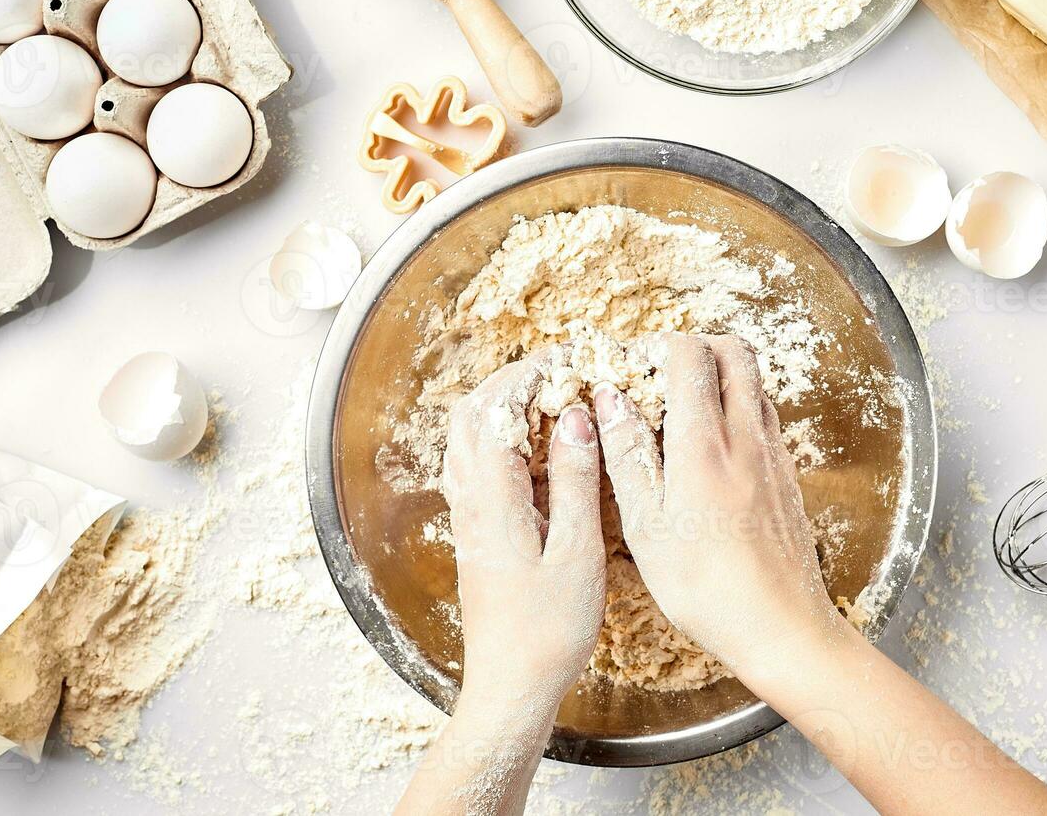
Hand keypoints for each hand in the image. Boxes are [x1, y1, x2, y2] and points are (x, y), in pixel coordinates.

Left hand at [442, 353, 605, 709]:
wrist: (510, 687)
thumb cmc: (547, 630)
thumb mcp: (576, 551)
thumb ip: (576, 479)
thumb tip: (577, 418)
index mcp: (492, 499)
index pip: (496, 410)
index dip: (528, 375)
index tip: (566, 359)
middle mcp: (470, 502)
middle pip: (470, 416)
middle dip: (510, 382)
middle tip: (556, 371)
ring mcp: (469, 518)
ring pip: (469, 441)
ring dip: (503, 409)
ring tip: (551, 401)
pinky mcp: (478, 535)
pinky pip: (479, 468)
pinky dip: (505, 442)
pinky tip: (541, 452)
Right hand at [594, 334, 835, 677]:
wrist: (783, 629)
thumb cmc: (705, 588)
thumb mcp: (645, 526)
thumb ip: (627, 454)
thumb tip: (609, 398)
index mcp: (704, 444)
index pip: (690, 355)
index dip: (657, 347)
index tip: (632, 368)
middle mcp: (747, 437)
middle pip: (735, 352)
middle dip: (696, 348)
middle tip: (661, 378)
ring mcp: (774, 455)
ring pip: (755, 382)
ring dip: (721, 377)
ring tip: (684, 412)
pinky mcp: (789, 477)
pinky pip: (766, 418)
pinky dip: (740, 410)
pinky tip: (715, 451)